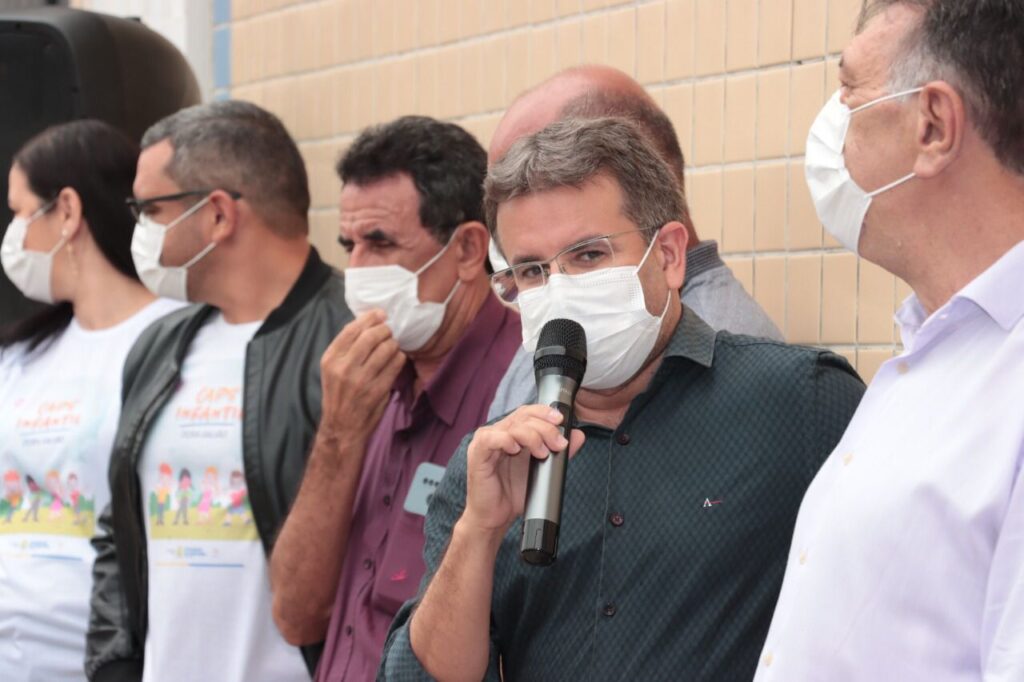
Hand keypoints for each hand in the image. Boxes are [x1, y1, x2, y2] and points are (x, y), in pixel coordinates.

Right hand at [319, 310, 405, 444]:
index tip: (380, 314)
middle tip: (389, 330)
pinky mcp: (377, 390)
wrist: (341, 427)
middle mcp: (344, 368)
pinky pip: (395, 365)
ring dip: (393, 344)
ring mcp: (361, 380)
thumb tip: (365, 323)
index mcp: (330, 359)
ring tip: (392, 346)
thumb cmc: (339, 394)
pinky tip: (396, 359)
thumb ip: (346, 348)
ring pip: (386, 348)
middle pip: (371, 336)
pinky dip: (399, 358)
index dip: (369, 318)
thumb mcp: (332, 369)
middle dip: (384, 329)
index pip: (352, 329)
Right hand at [461, 405, 584, 535]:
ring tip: (542, 453)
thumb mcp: (543, 470)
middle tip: (558, 444)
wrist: (496, 517)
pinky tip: (515, 450)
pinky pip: (491, 438)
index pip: (528, 411)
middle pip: (523, 416)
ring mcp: (487, 441)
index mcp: (512, 432)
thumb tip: (578, 435)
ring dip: (532, 436)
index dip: (545, 412)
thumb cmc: (514, 492)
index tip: (561, 420)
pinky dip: (507, 441)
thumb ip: (559, 452)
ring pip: (512, 426)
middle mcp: (499, 432)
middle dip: (546, 428)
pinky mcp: (477, 453)